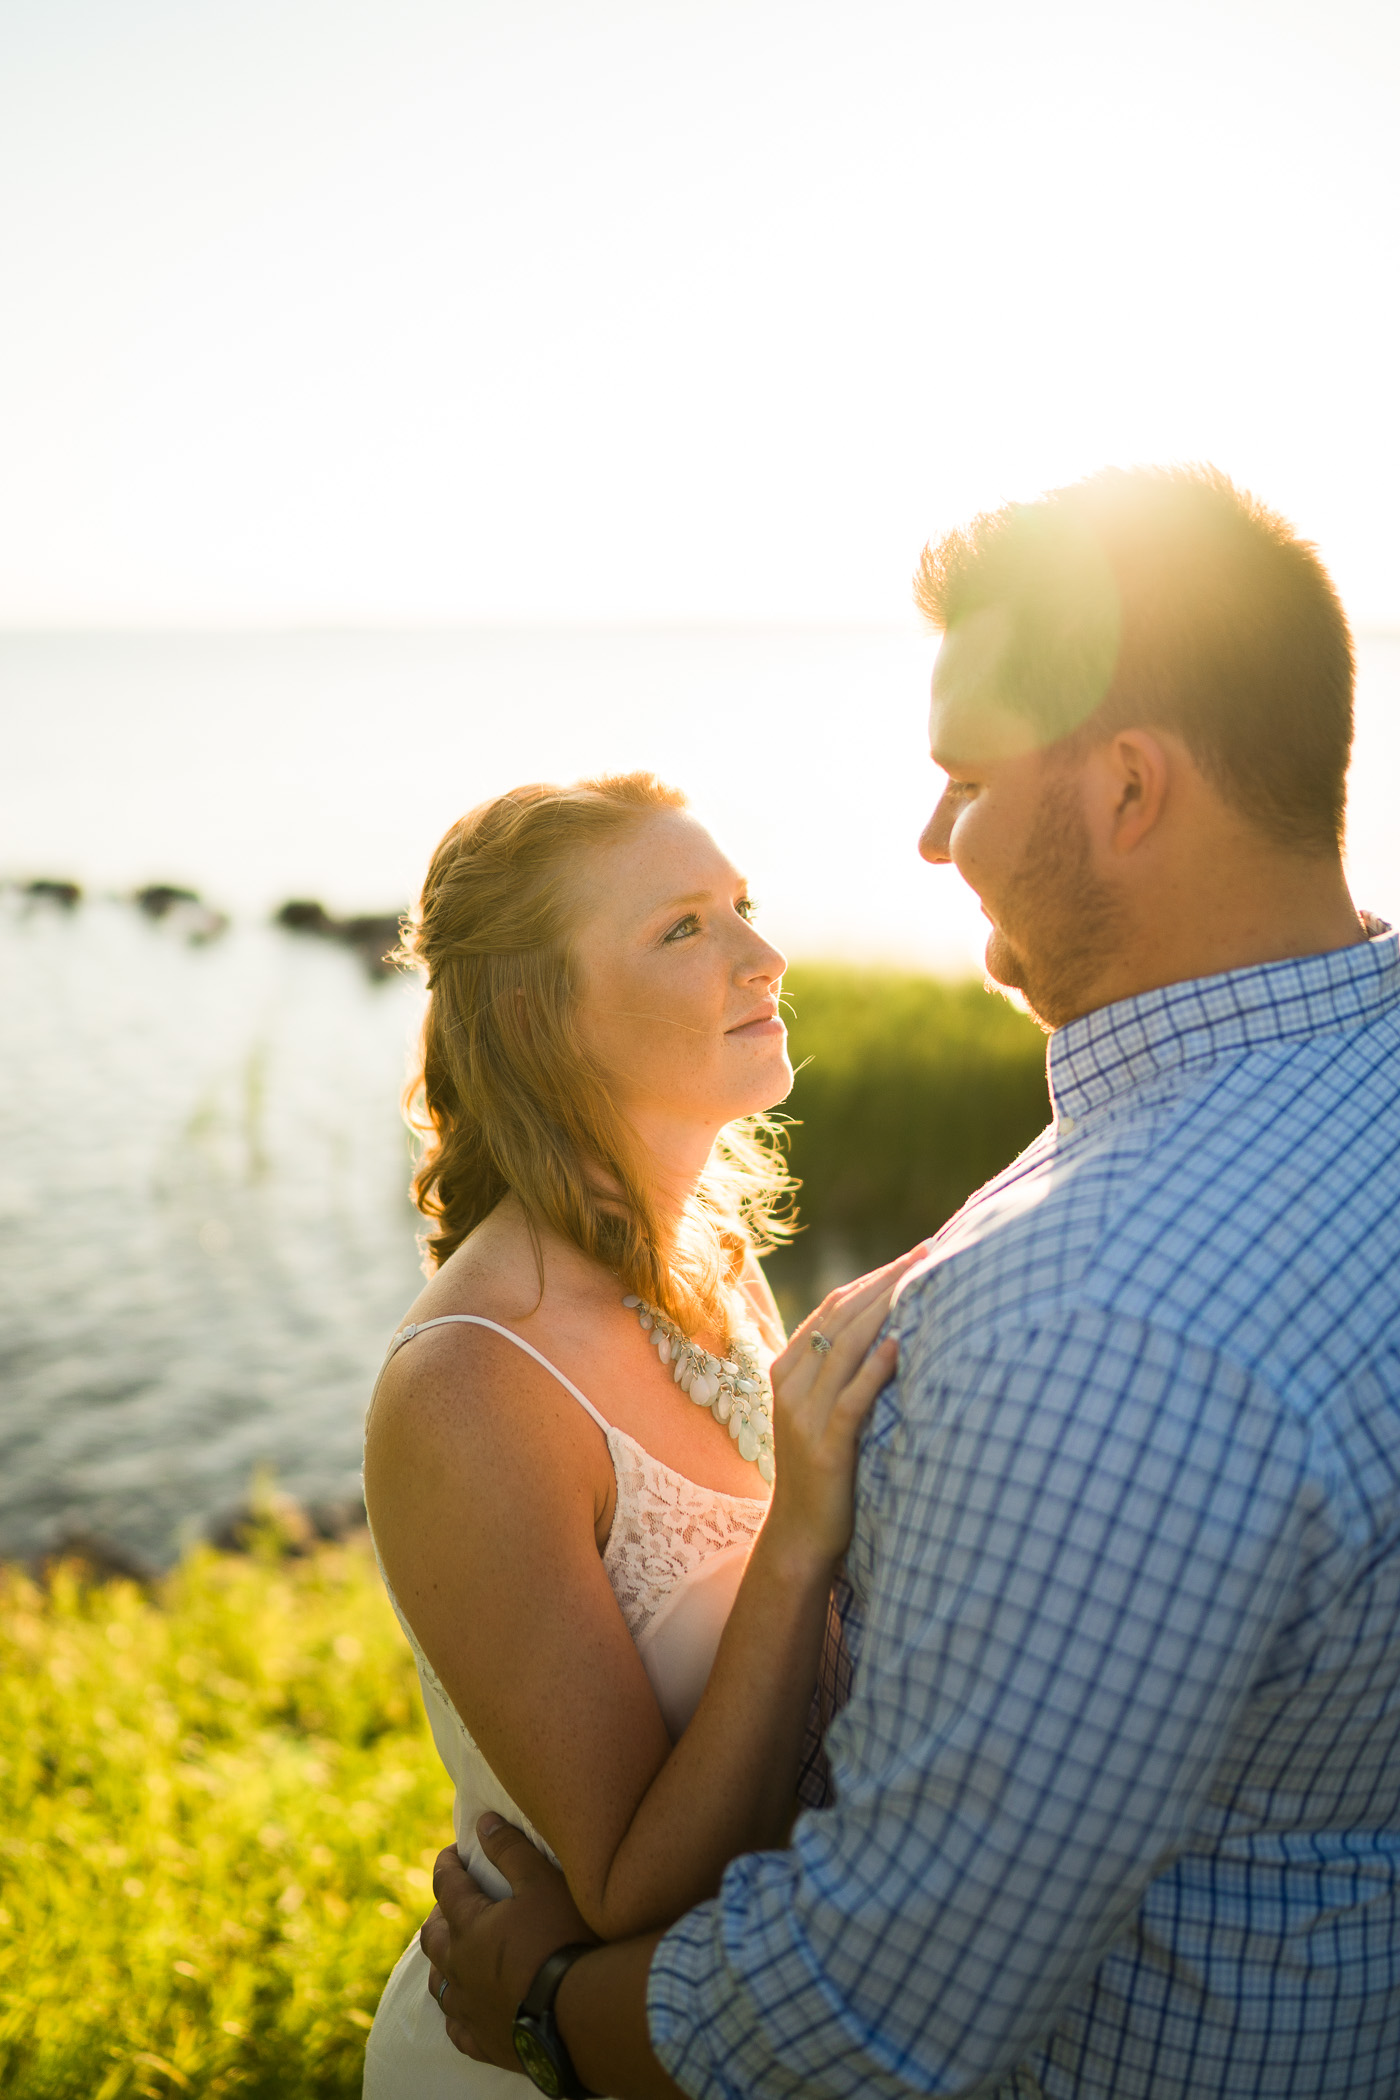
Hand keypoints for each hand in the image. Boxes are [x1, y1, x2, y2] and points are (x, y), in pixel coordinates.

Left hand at [422, 1814, 596, 2063]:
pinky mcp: (485, 2043)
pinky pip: (458, 2030)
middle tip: (447, 1904)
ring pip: (439, 1985)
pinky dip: (457, 2014)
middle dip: (438, 1915)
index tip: (452, 1852)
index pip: (448, 1887)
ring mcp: (469, 2009)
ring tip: (450, 1954)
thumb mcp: (540, 1882)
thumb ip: (509, 1850)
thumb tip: (482, 1822)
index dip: (447, 1865)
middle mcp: (460, 1968)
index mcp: (469, 1926)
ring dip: (441, 1965)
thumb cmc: (560, 1938)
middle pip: (433, 1938)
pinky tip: (462, 2012)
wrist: (577, 2013)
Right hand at [764, 1245, 928, 1567]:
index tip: (915, 1254)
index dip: (873, 1278)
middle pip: (842, 1318)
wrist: (801, 1534)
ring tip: (924, 1278)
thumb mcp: (823, 1412)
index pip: (832, 1308)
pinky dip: (876, 1368)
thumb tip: (891, 1331)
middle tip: (930, 1250)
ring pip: (846, 1348)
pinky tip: (903, 1344)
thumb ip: (841, 1373)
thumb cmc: (825, 1470)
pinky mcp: (824, 1447)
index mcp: (787, 1370)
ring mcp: (803, 1415)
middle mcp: (790, 1385)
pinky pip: (851, 1399)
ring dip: (887, 1308)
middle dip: (887, 1280)